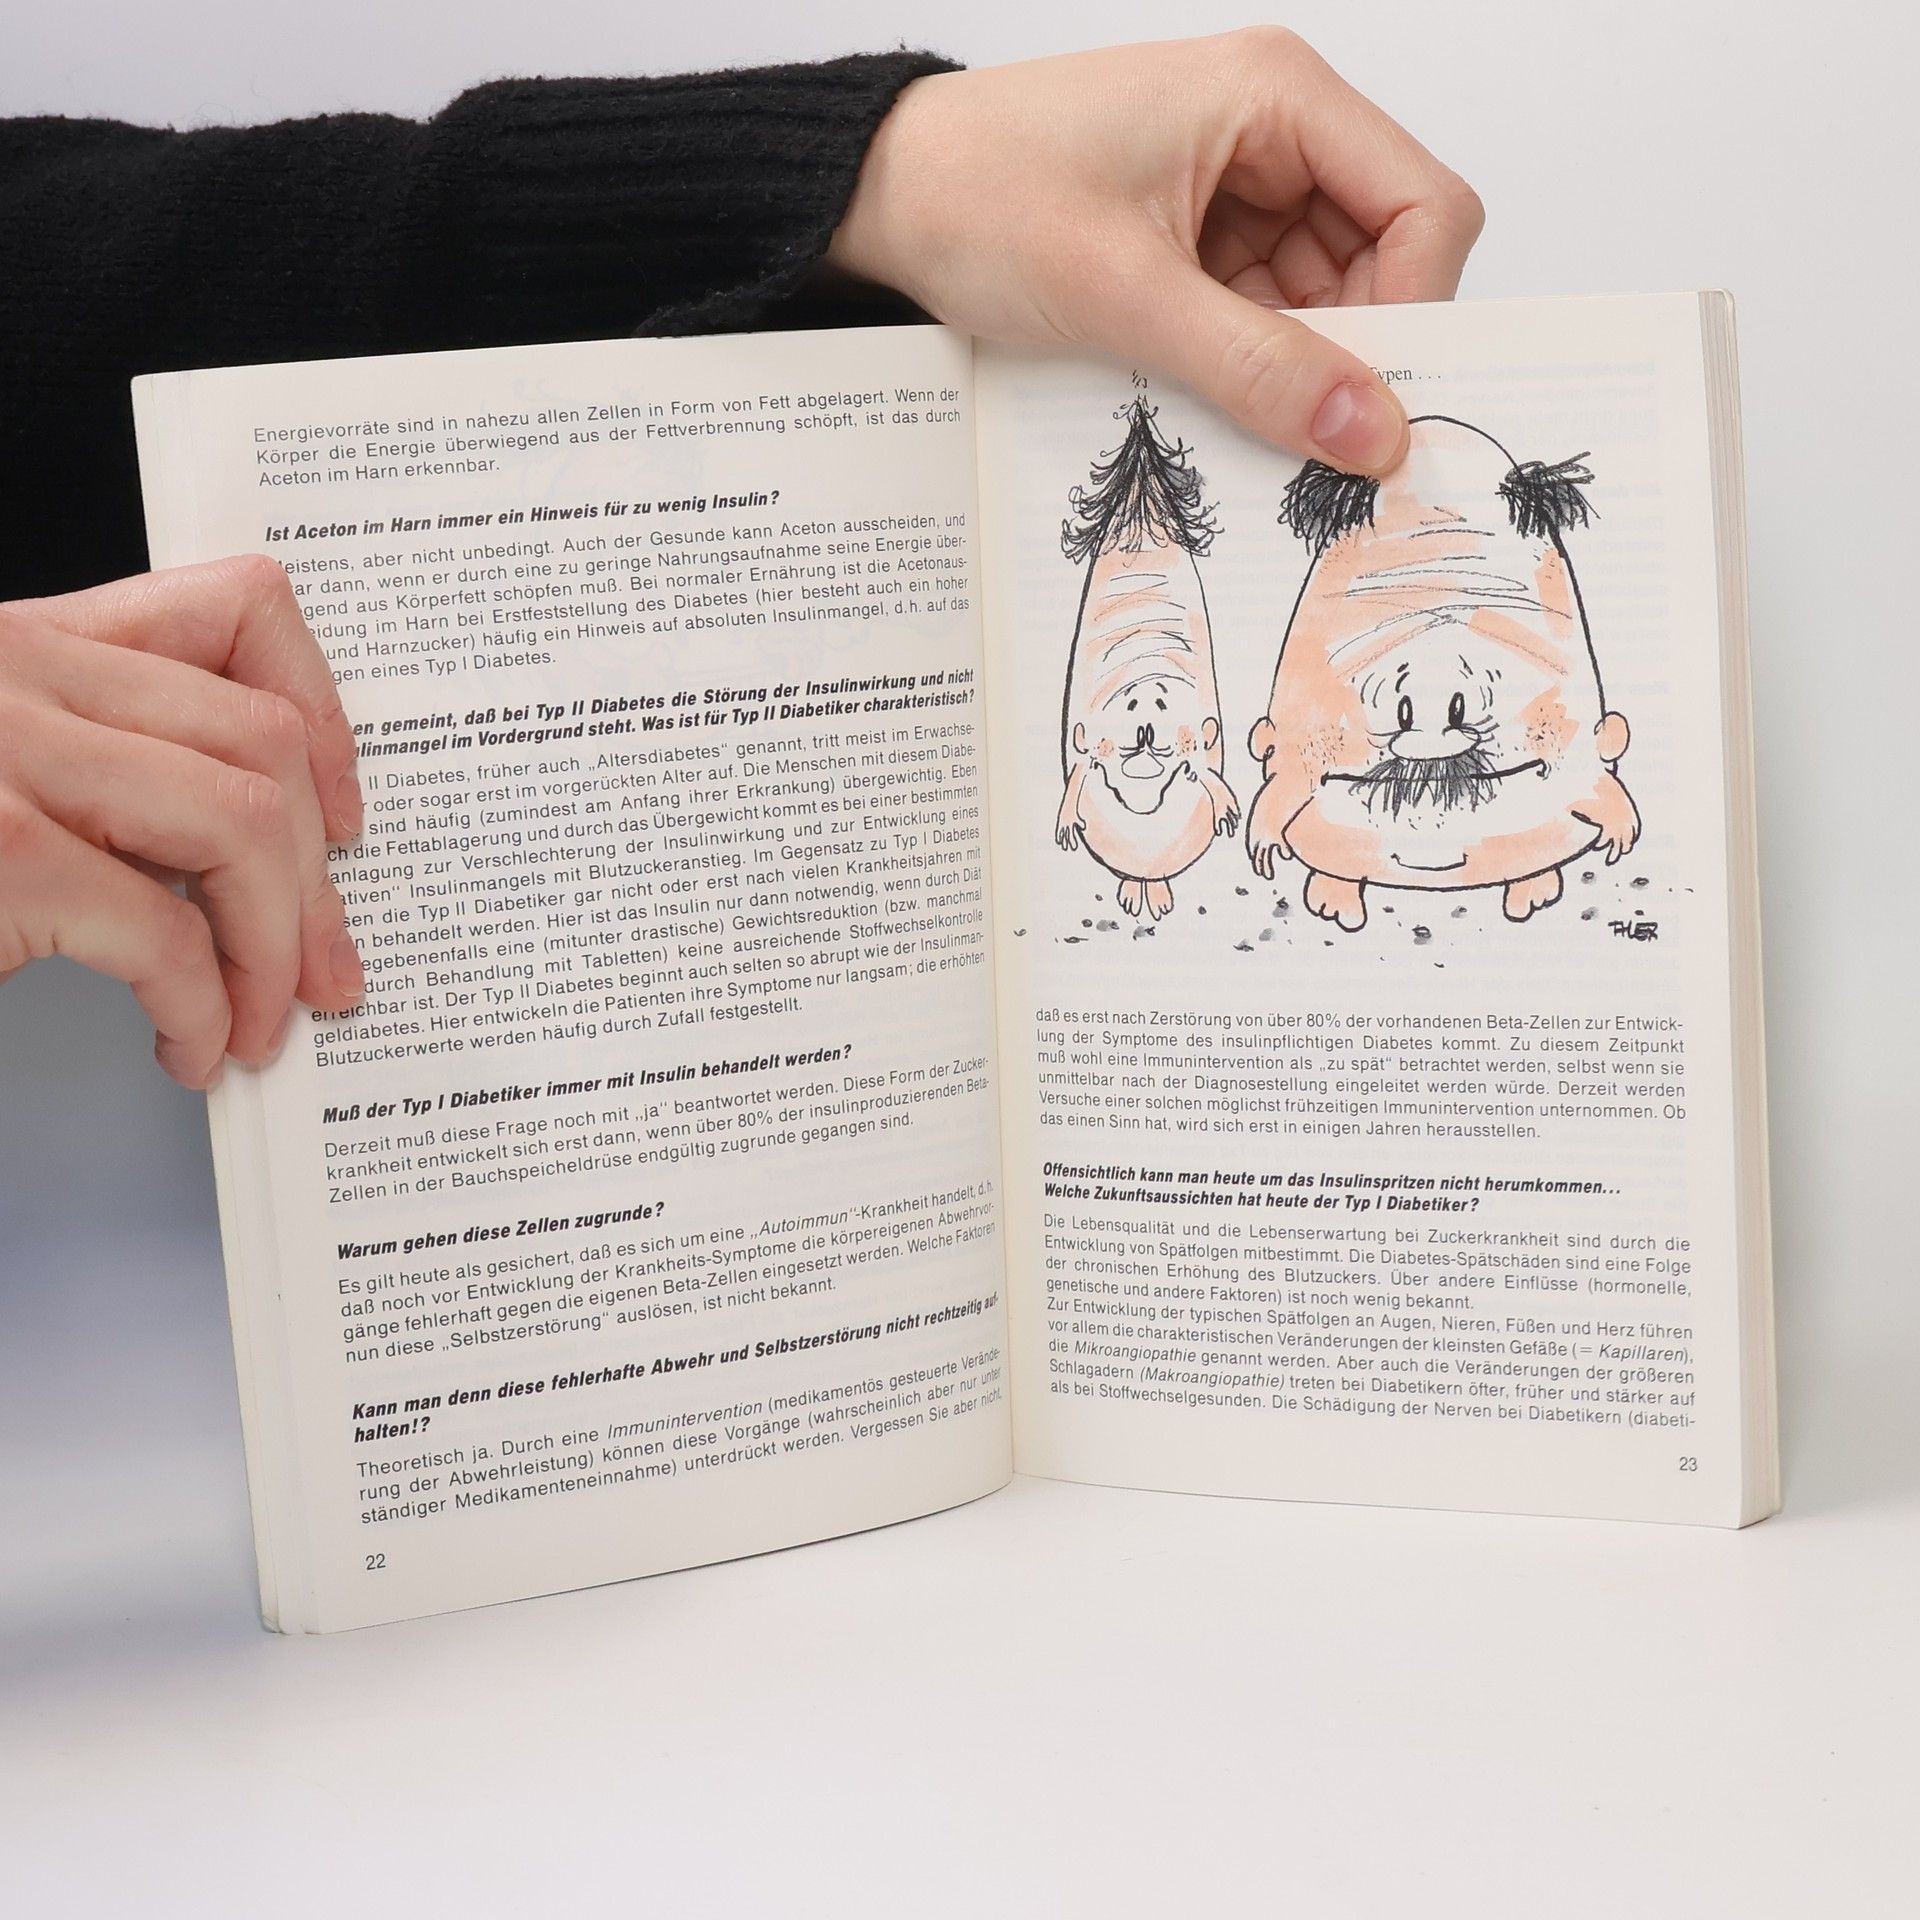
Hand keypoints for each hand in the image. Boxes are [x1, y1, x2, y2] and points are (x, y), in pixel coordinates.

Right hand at [0, 557, 366, 1087]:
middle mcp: (15, 674)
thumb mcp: (2, 768)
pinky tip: (189, 1046)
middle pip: (264, 739)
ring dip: (277, 947)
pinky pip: (164, 932)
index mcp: (26, 646)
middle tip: (324, 971)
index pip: (234, 611)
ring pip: (243, 822)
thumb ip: (105, 770)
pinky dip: (204, 1009)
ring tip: (257, 1021)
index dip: (326, 714)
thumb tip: (260, 862)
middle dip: (319, 878)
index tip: (346, 818)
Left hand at [829, 29, 1483, 473]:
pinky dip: (1249, 367)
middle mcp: (1274, 132)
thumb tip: (1369, 431)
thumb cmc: (979, 197)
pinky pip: (1265, 316)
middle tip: (1311, 438)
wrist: (883, 199)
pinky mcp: (1202, 242)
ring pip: (1326, 301)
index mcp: (1277, 96)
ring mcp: (1239, 189)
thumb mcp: (1127, 295)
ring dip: (1293, 367)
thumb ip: (1256, 366)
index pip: (1424, 206)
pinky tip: (1206, 400)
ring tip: (1232, 415)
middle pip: (1384, 259)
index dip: (1415, 308)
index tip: (1373, 403)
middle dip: (1351, 350)